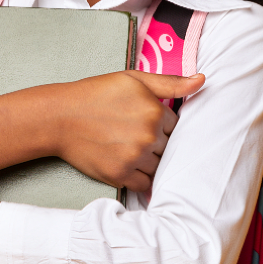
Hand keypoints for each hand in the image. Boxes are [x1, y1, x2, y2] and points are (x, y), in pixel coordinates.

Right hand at [48, 71, 204, 192]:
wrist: (60, 117)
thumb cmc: (96, 94)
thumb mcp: (133, 79)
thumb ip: (170, 82)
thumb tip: (202, 80)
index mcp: (154, 110)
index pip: (175, 126)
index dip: (161, 125)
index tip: (144, 121)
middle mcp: (148, 136)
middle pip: (168, 147)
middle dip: (156, 143)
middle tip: (132, 134)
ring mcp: (135, 157)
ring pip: (159, 167)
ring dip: (149, 160)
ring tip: (127, 147)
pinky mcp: (120, 175)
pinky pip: (144, 184)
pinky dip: (139, 176)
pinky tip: (126, 162)